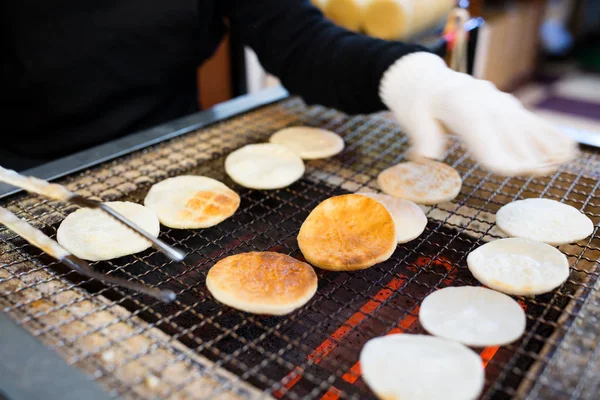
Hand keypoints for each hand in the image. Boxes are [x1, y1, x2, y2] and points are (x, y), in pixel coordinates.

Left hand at [379, 52, 577, 175]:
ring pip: (523, 126)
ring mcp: (500, 103)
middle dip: (523, 151)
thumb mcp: (411, 119)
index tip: (509, 169)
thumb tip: (426, 157)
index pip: (480, 129)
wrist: (426, 82)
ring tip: (554, 164)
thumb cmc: (417, 104)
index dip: (495, 150)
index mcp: (459, 104)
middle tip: (537, 172)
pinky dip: (547, 135)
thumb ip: (422, 138)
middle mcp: (484, 101)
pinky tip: (565, 150)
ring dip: (540, 145)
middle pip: (506, 130)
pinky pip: (531, 122)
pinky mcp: (508, 107)